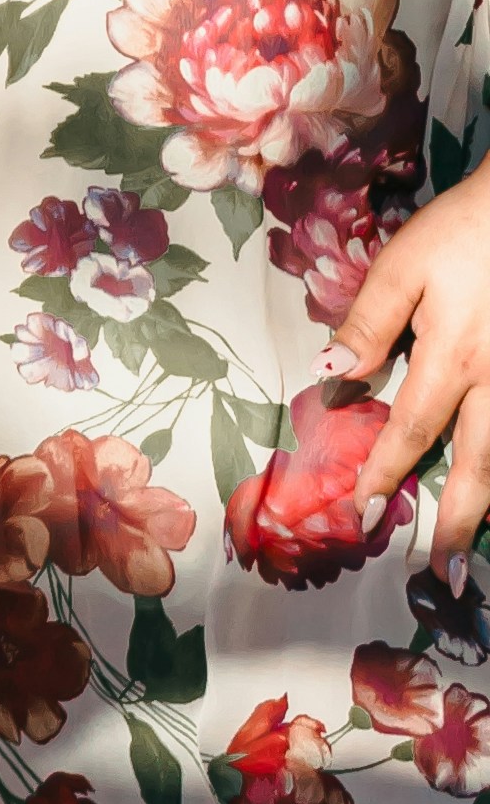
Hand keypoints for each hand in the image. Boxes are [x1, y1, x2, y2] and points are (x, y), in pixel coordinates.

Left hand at [326, 169, 489, 568]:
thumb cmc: (467, 229)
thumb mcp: (405, 264)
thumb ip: (369, 323)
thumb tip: (329, 378)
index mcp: (452, 356)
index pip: (412, 430)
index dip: (386, 474)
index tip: (363, 514)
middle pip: (478, 465)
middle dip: (457, 523)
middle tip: (442, 574)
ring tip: (472, 549)